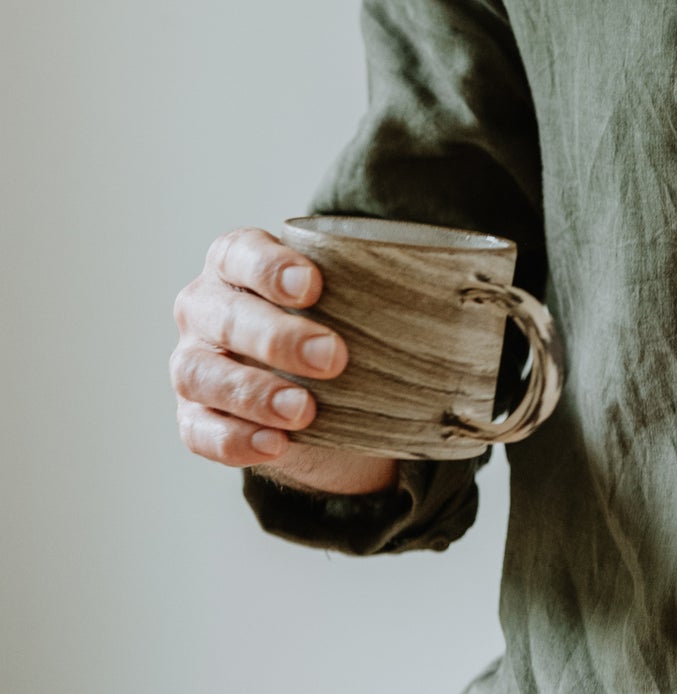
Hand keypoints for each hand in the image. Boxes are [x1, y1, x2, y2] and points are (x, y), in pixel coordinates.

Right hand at [171, 226, 397, 495]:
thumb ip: (371, 279)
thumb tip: (462, 281)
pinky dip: (235, 440)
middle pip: (223, 316)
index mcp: (234, 263)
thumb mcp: (343, 290)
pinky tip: (275, 445)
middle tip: (333, 356)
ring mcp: (191, 363)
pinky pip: (200, 431)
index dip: (270, 267)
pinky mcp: (193, 416)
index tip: (313, 286)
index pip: (238, 253)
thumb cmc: (327, 314)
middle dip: (277, 336)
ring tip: (305, 410)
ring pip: (201, 375)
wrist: (301, 371)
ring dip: (255, 394)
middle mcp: (203, 308)